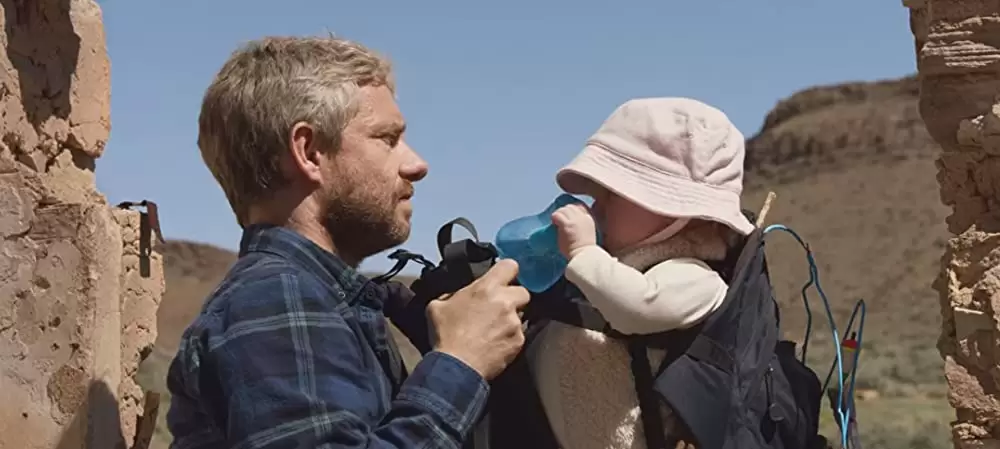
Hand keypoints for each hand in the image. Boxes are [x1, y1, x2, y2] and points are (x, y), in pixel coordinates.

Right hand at [426, 259, 529, 379]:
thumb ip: (452, 295)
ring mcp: (514, 323)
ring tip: (494, 330)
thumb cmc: (446, 337)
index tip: (504, 278)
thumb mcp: (437, 306)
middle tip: (500, 308)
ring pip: (522, 315)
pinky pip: (520, 335)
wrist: (456, 366)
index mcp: (486, 288)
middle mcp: (505, 302)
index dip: (508, 271)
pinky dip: (510, 338)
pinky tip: (496, 343)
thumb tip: (456, 296)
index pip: (510, 266)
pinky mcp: (519, 341)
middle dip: (514, 298)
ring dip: (511, 320)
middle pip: (523, 292)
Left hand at [551, 203, 596, 258]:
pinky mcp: (566, 225)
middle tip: (559, 219)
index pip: (579, 207)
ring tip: (556, 222)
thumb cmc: (585, 251)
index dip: (571, 211)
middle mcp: (583, 217)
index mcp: (589, 220)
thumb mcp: (587, 234)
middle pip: (570, 207)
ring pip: (563, 209)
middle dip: (564, 211)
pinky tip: (553, 223)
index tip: (567, 217)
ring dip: (558, 214)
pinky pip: (557, 215)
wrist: (584, 257)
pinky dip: (554, 217)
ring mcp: (575, 220)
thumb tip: (570, 226)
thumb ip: (580, 227)